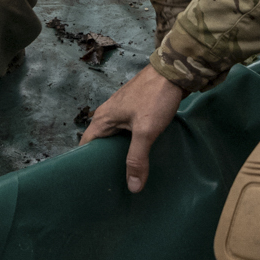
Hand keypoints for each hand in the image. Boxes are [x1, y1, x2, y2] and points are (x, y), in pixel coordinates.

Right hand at [79, 64, 187, 191]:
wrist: (174, 72)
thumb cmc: (155, 98)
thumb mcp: (145, 131)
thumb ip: (137, 159)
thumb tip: (132, 187)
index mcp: (103, 118)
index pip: (86, 145)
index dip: (87, 163)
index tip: (95, 182)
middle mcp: (108, 114)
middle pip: (101, 143)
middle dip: (106, 161)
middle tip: (114, 183)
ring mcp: (122, 111)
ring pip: (116, 138)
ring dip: (121, 153)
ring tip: (129, 173)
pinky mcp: (136, 110)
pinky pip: (128, 132)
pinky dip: (132, 144)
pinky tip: (143, 155)